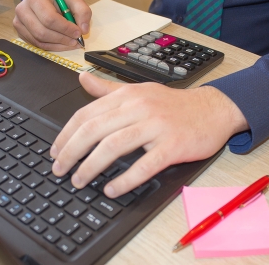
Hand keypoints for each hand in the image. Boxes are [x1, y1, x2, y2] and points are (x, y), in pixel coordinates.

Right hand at [13, 0, 90, 50]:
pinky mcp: (21, 33)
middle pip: (42, 32)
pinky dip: (53, 47)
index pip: (49, 18)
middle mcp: (23, 10)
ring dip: (59, 45)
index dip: (65, 28)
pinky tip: (63, 44)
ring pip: (40, 41)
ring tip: (71, 42)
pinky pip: (37, 45)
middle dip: (62, 38)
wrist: (45, 0)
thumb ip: (82, 11)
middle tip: (76, 40)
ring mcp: (19, 23)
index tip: (78, 32)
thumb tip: (84, 29)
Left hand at [50, 72, 248, 197]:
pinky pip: (144, 165)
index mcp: (127, 95)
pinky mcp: (173, 145)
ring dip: (91, 167)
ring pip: (114, 147)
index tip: (55, 152)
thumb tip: (83, 78)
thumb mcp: (139, 91)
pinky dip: (124, 180)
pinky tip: (111, 189)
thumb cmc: (174, 105)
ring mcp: (156, 126)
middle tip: (59, 170)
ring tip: (79, 181)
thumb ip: (108, 88)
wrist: (213, 109)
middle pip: (94, 130)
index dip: (65, 135)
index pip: (86, 114)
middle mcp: (139, 108)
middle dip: (71, 152)